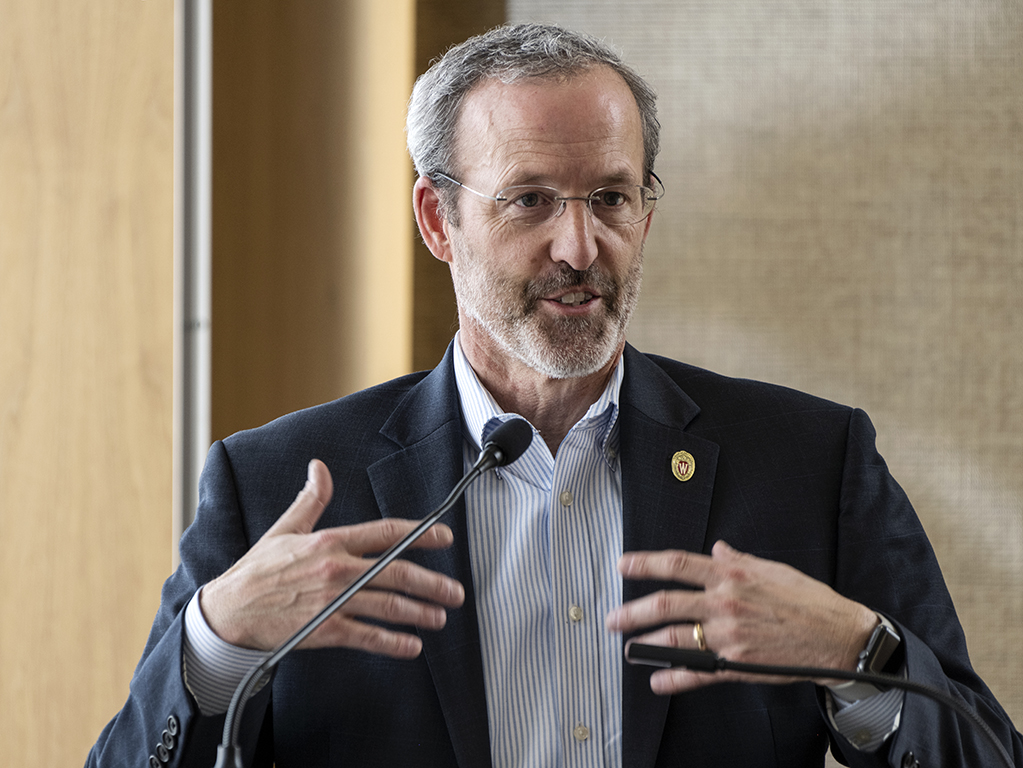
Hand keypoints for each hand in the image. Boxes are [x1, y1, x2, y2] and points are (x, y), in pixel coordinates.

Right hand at [200, 459, 464, 656]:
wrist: (229, 611)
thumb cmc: (257, 570)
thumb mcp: (285, 528)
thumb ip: (311, 499)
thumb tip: (319, 468)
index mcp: (330, 541)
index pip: (384, 533)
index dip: (419, 534)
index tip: (444, 537)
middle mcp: (336, 569)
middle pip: (395, 572)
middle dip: (431, 582)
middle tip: (455, 591)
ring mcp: (332, 601)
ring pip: (387, 605)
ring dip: (419, 612)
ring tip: (440, 616)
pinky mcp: (324, 630)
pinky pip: (367, 636)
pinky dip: (393, 643)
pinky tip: (412, 646)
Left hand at [606, 540, 876, 693]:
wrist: (837, 636)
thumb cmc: (807, 600)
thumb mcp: (771, 569)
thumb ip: (738, 559)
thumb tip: (717, 548)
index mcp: (731, 574)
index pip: (678, 564)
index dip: (645, 564)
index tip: (623, 565)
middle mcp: (725, 602)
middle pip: (667, 602)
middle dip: (633, 610)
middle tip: (612, 617)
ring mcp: (729, 635)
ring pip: (675, 637)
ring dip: (645, 643)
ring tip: (627, 647)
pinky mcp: (736, 663)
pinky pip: (697, 672)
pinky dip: (674, 678)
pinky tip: (657, 681)